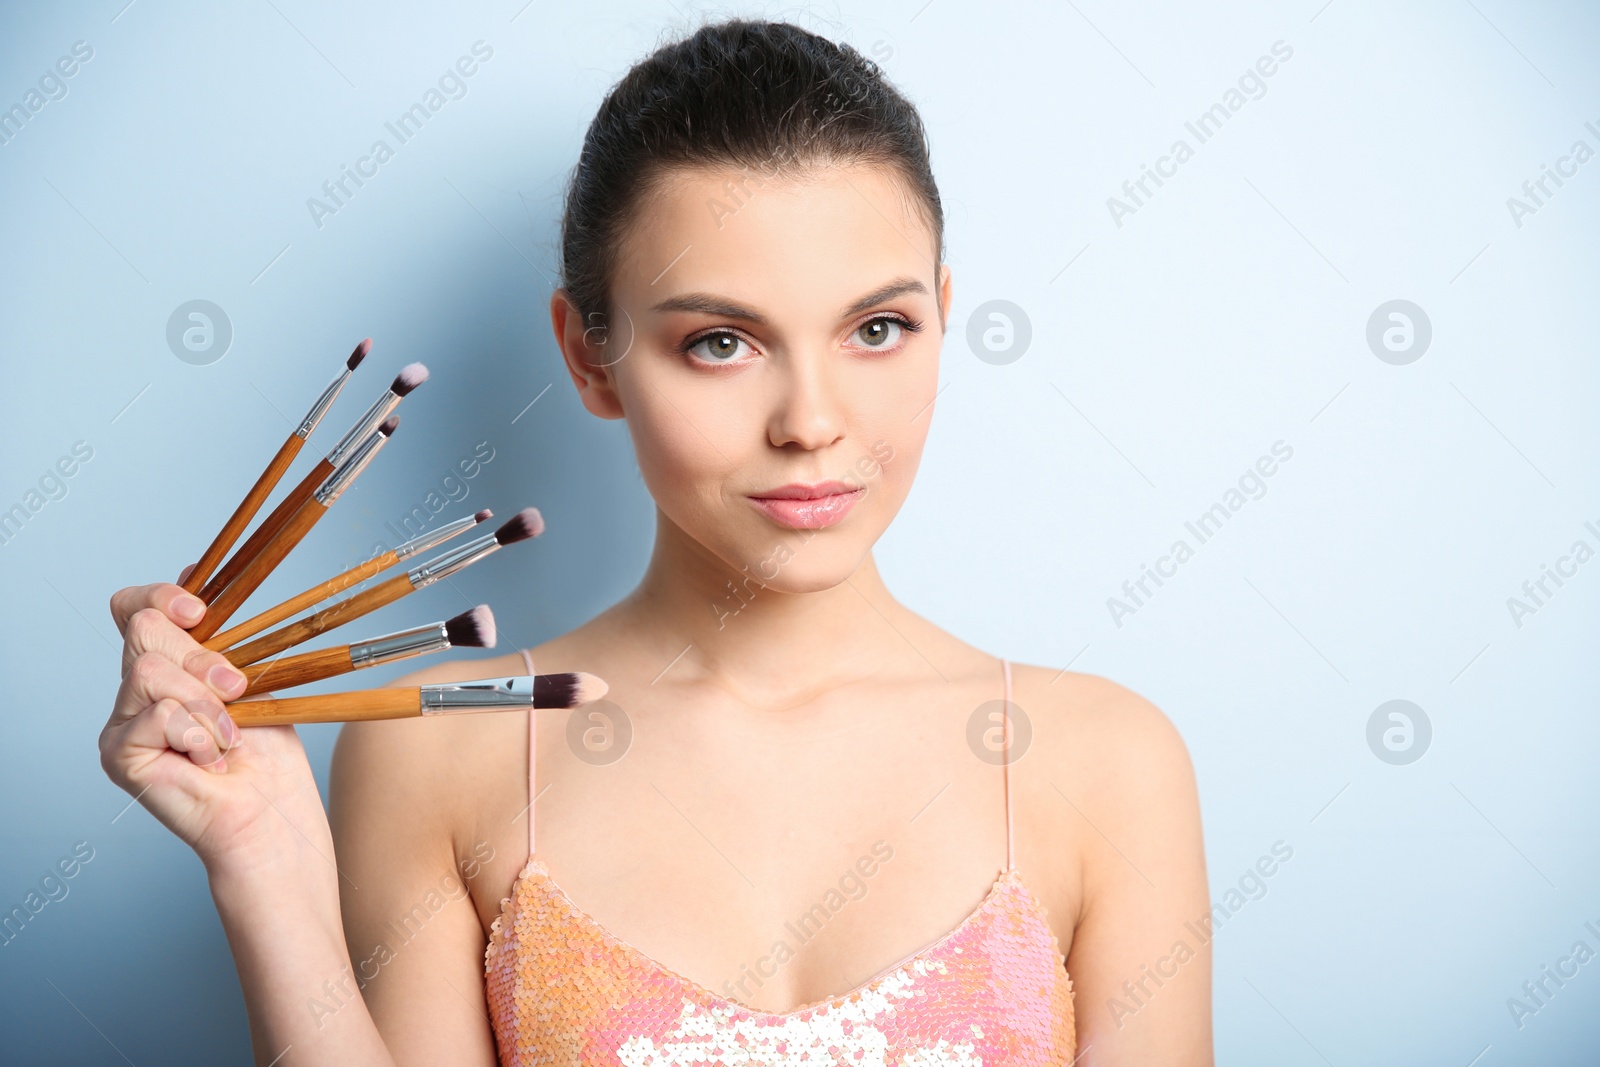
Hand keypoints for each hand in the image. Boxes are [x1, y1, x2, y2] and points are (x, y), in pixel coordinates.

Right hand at [99, 574, 332, 874]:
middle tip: (235, 692)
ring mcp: (121, 722)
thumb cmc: (265, 749)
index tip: (199, 611)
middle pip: (143, 630)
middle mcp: (135, 690)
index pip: (134, 608)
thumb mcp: (249, 675)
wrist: (269, 810)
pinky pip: (156, 715)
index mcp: (167, 664)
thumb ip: (218, 633)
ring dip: (205, 702)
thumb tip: (192, 569)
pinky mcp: (117, 753)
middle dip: (201, 658)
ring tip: (227, 735)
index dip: (160, 597)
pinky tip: (208, 757)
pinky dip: (197, 733)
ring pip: (149, 670)